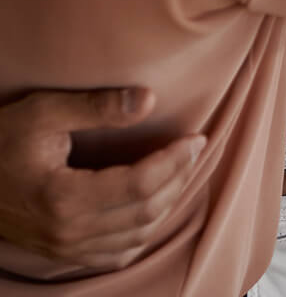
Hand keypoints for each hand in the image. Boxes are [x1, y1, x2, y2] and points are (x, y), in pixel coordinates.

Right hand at [0, 88, 204, 270]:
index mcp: (64, 197)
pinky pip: (114, 255)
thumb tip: (150, 100)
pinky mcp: (60, 253)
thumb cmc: (2, 140)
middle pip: (144, 212)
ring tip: (182, 171)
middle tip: (195, 149)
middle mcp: (67, 232)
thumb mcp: (44, 111)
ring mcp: (63, 248)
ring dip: (166, 205)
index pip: (139, 184)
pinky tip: (154, 207)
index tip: (197, 137)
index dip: (175, 160)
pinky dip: (142, 233)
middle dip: (178, 179)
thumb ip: (98, 105)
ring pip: (135, 237)